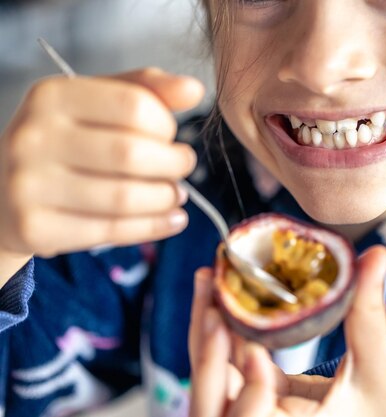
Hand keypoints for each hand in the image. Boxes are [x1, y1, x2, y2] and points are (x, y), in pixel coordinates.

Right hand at [0, 68, 202, 260]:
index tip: (170, 135)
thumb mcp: (97, 103)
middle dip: (173, 164)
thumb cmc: (65, 141)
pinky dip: (154, 227)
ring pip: (125, 198)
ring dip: (165, 198)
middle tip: (182, 167)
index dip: (166, 125)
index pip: (133, 106)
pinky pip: (111, 231)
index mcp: (53, 96)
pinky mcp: (36, 227)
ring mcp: (30, 185)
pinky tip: (173, 219)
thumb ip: (146, 90)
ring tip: (176, 194)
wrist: (4, 191)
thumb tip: (193, 89)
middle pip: (131, 154)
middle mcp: (34, 137)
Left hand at [188, 245, 385, 416]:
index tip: (255, 354)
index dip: (248, 392)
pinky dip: (220, 332)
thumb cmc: (382, 412)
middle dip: (207, 350)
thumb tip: (376, 256)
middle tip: (213, 299)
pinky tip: (222, 293)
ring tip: (208, 282)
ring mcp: (251, 411)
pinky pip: (225, 364)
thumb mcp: (378, 372)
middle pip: (213, 399)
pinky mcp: (252, 393)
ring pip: (211, 379)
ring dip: (206, 333)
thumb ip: (369, 316)